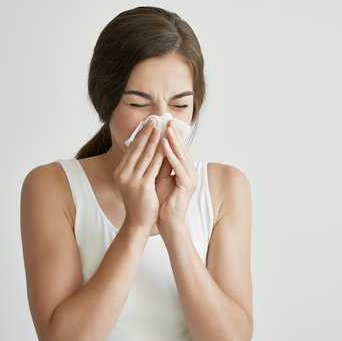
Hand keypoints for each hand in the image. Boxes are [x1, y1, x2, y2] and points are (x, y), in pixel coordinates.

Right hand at [113, 119, 164, 232]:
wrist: (137, 223)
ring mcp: (132, 180)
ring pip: (146, 155)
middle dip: (147, 132)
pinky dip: (161, 153)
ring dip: (155, 139)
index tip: (148, 123)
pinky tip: (166, 145)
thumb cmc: (138, 203)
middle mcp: (123, 174)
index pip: (131, 149)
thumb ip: (137, 168)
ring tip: (161, 127)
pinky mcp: (142, 186)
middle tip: (155, 119)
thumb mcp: (133, 182)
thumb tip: (146, 151)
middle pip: (137, 148)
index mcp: (120, 172)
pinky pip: (154, 166)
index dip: (140, 135)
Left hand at [155, 120, 197, 239]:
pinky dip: (171, 154)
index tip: (162, 122)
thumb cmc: (161, 200)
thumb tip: (150, 146)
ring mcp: (190, 178)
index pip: (178, 148)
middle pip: (182, 149)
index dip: (171, 135)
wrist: (166, 221)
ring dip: (173, 140)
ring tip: (165, 128)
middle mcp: (190, 172)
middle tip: (166, 119)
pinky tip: (163, 144)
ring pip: (181, 155)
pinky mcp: (187, 184)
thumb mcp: (159, 176)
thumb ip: (158, 162)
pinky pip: (178, 166)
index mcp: (184, 170)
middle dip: (173, 134)